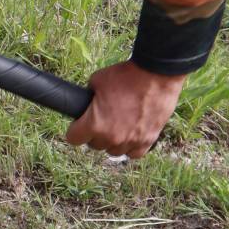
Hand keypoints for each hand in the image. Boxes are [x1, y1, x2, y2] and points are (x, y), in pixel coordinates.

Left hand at [65, 61, 184, 159]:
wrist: (155, 75)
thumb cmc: (125, 76)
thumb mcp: (96, 80)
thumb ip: (89, 95)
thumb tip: (88, 100)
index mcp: (95, 124)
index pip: (73, 138)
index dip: (74, 129)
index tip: (78, 124)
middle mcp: (112, 138)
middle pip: (94, 145)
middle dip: (94, 134)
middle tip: (100, 119)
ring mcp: (130, 142)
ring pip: (113, 151)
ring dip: (112, 141)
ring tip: (116, 126)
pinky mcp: (148, 141)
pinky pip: (133, 153)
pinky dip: (130, 146)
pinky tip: (130, 135)